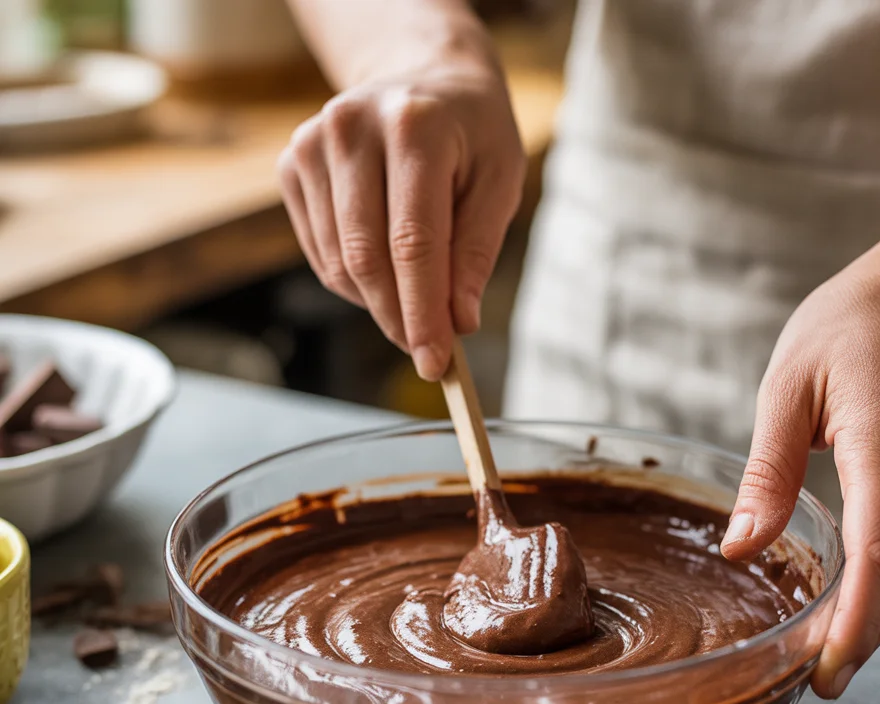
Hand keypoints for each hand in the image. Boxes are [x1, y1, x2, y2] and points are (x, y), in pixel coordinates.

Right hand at [277, 57, 524, 380]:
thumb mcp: (499, 183)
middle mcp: (351, 128)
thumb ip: (477, 252)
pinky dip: (355, 283)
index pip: (413, 243)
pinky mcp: (291, 165)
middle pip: (367, 258)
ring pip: (339, 264)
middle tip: (427, 353)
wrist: (423, 77)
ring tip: (417, 297)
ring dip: (379, 303)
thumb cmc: (472, 136)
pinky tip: (387, 269)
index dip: (422, 312)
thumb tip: (458, 322)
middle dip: (399, 319)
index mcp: (414, 127)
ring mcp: (312, 145)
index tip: (435, 362)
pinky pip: (322, 255)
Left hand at [720, 232, 879, 698]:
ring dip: (871, 623)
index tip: (829, 669)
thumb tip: (742, 549)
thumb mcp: (787, 388)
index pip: (876, 551)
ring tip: (826, 667)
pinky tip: (846, 614)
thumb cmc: (847, 329)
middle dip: (860, 639)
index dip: (854, 619)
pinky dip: (879, 591)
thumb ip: (767, 472)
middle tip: (818, 688)